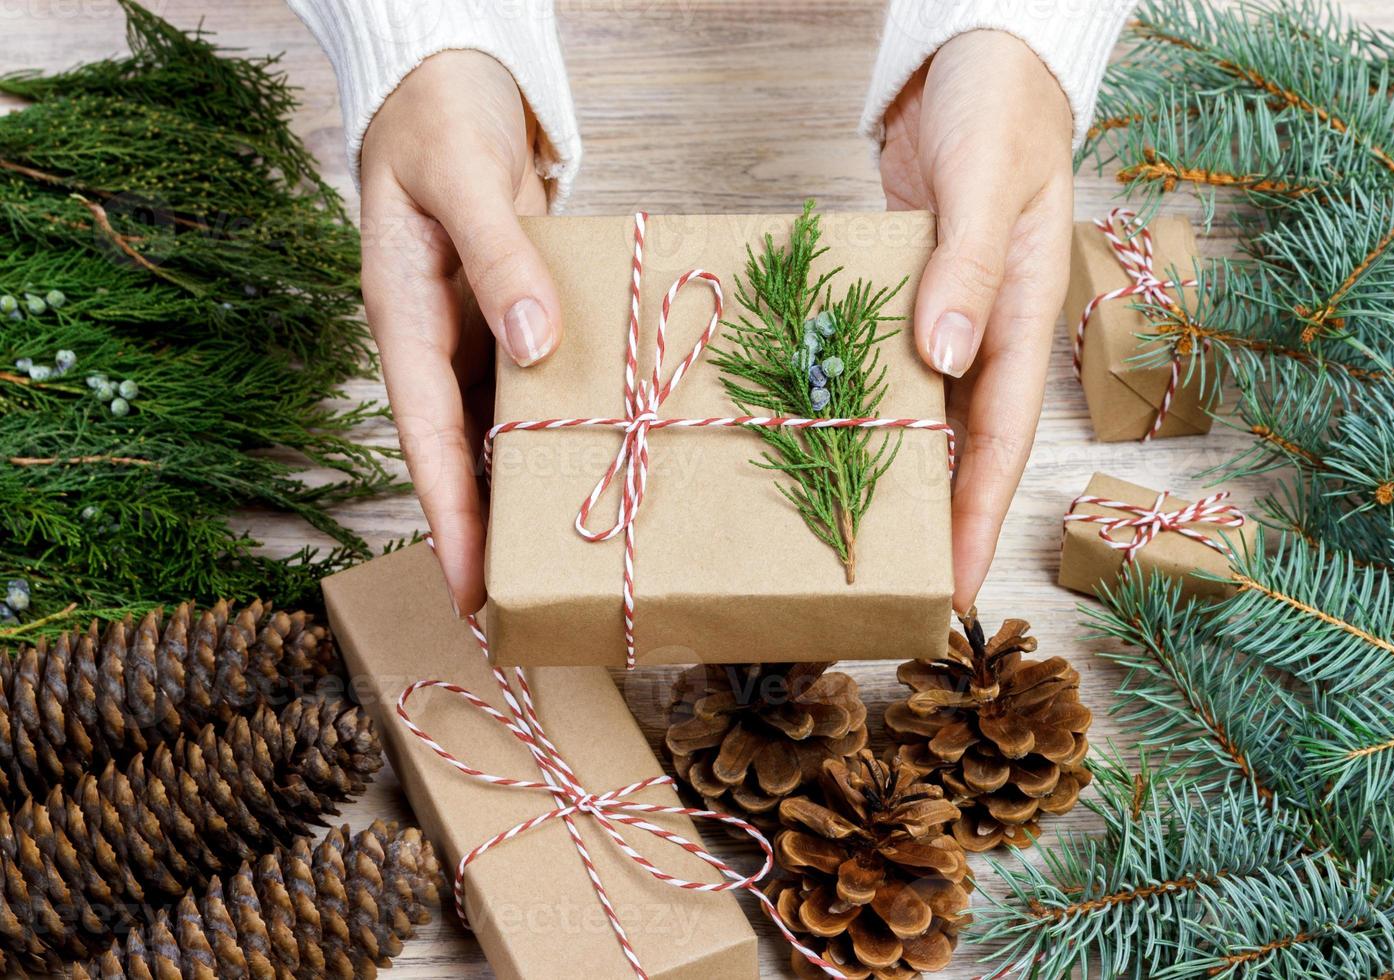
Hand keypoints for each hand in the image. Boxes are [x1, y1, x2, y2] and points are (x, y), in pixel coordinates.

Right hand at [360, 50, 561, 615]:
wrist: (451, 81)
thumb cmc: (440, 118)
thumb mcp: (463, 177)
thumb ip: (498, 257)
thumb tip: (532, 343)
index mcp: (402, 318)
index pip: (424, 440)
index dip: (447, 519)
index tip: (467, 590)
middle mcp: (436, 341)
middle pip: (459, 455)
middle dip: (485, 532)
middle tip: (521, 608)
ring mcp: (475, 333)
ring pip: (496, 432)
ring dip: (523, 492)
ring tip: (559, 561)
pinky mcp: (511, 317)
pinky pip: (531, 389)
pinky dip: (553, 430)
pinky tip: (589, 467)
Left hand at [880, 30, 1073, 611]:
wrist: (975, 58)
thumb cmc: (1000, 109)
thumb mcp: (986, 183)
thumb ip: (963, 268)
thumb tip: (944, 359)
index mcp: (1019, 316)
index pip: (1002, 441)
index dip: (976, 519)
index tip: (949, 588)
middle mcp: (981, 332)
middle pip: (959, 449)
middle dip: (930, 522)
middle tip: (886, 588)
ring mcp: (941, 319)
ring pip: (917, 417)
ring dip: (889, 473)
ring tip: (848, 538)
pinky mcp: (901, 299)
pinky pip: (880, 368)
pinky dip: (856, 406)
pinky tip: (820, 441)